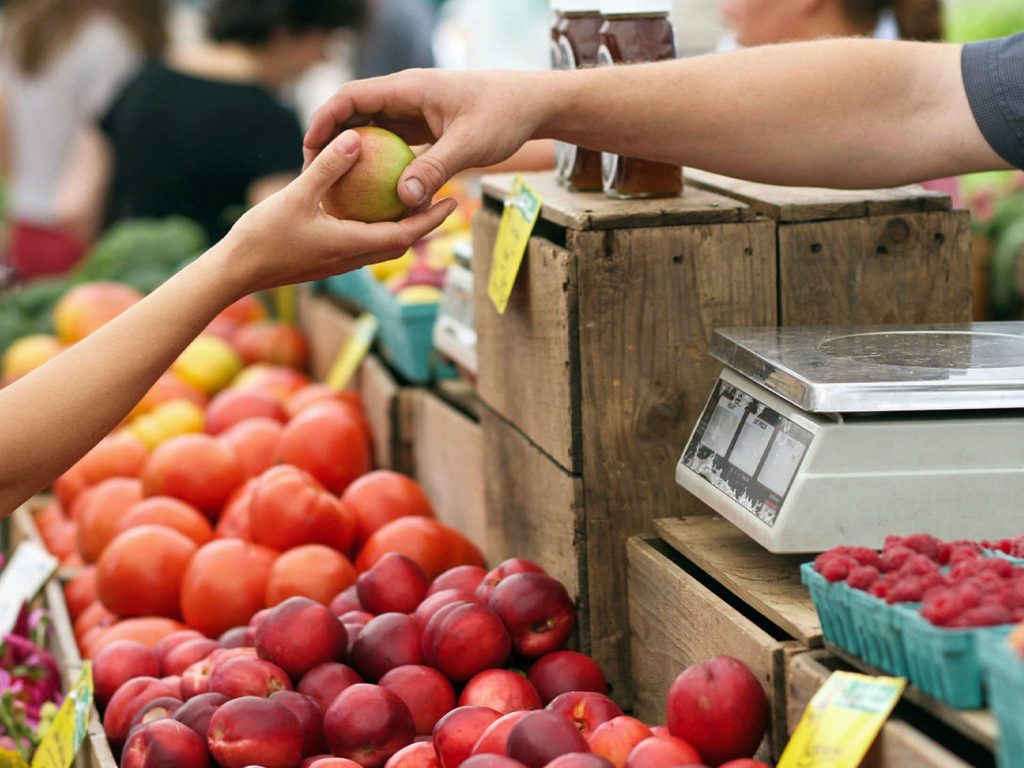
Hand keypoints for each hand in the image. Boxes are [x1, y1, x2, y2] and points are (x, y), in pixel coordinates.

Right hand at [221, 129, 457, 296]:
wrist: (235, 273)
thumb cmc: (262, 237)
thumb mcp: (296, 196)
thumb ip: (327, 168)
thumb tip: (356, 138)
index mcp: (352, 245)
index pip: (405, 235)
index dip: (432, 219)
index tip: (453, 201)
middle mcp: (351, 258)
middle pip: (400, 242)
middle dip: (424, 223)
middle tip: (442, 198)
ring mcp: (338, 262)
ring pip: (380, 244)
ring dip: (400, 226)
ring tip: (411, 200)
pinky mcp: (325, 260)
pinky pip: (360, 242)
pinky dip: (374, 226)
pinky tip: (366, 206)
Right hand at [304, 69, 547, 208]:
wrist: (531, 104)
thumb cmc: (503, 116)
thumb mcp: (470, 145)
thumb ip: (435, 169)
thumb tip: (403, 200)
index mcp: (408, 88)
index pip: (351, 97)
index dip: (325, 120)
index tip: (309, 150)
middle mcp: (405, 96)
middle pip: (354, 113)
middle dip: (330, 141)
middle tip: (313, 175)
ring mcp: (413, 111)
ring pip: (371, 130)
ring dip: (352, 154)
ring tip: (335, 186)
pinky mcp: (423, 127)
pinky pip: (391, 144)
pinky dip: (378, 163)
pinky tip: (371, 192)